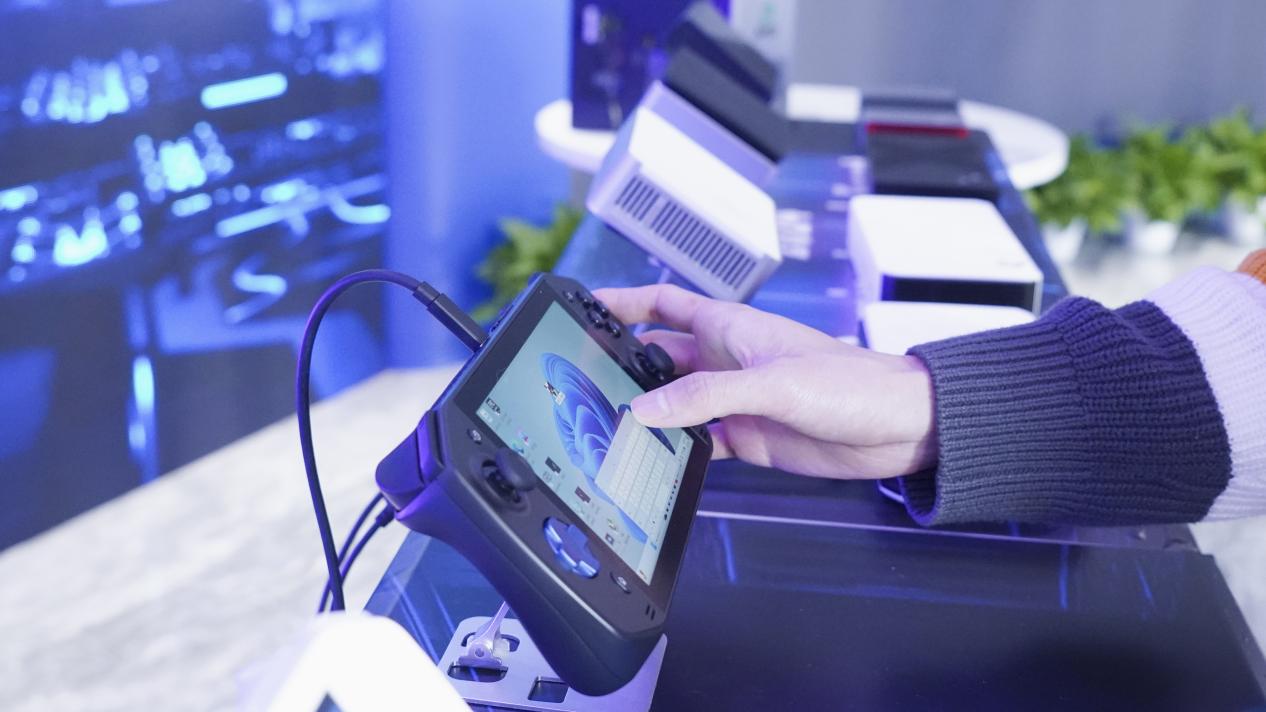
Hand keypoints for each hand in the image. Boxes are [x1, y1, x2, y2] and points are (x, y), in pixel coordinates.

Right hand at [593, 284, 937, 479]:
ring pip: (674, 402)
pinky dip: (677, 448)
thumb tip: (647, 409)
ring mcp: (735, 399)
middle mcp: (726, 360)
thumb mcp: (774, 383)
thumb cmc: (853, 384)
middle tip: (585, 380)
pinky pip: (699, 440)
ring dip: (649, 412)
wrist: (899, 427)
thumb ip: (708, 395)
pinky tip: (657, 458)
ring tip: (609, 424)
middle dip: (625, 365)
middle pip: (659, 356)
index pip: (663, 304)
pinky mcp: (748, 436)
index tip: (584, 306)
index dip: (623, 302)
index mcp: (731, 327)